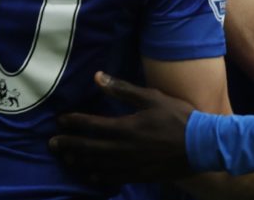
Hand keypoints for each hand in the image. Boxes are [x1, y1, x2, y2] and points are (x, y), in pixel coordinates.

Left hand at [50, 72, 192, 183]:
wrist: (201, 145)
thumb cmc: (178, 117)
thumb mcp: (152, 97)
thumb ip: (123, 89)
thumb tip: (97, 77)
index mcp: (125, 127)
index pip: (91, 125)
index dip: (74, 122)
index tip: (60, 120)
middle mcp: (123, 149)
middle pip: (88, 148)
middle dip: (68, 145)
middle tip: (52, 144)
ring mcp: (130, 165)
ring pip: (97, 165)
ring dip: (79, 161)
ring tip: (66, 159)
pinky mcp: (139, 175)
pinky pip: (112, 177)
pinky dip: (98, 176)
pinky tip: (91, 175)